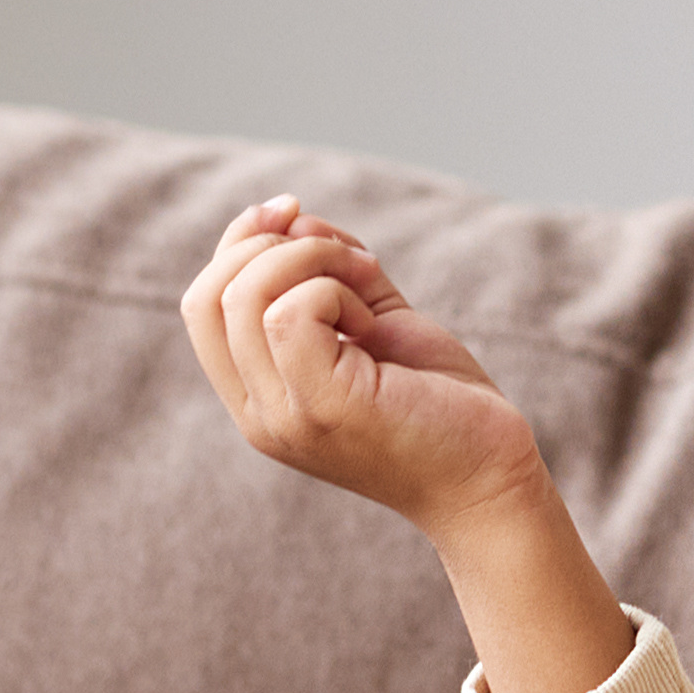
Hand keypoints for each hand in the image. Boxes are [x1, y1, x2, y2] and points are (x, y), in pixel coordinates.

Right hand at [186, 196, 629, 692]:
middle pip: (208, 295)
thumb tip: (291, 218)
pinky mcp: (324, 406)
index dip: (237, 245)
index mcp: (259, 396)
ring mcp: (284, 415)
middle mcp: (259, 413)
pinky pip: (290, 312)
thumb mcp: (375, 323)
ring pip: (245, 295)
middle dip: (272, 246)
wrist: (492, 479)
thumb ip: (329, 274)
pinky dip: (334, 289)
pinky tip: (376, 320)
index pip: (201, 304)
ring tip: (370, 287)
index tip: (292, 212)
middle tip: (352, 260)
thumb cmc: (441, 403)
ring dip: (313, 261)